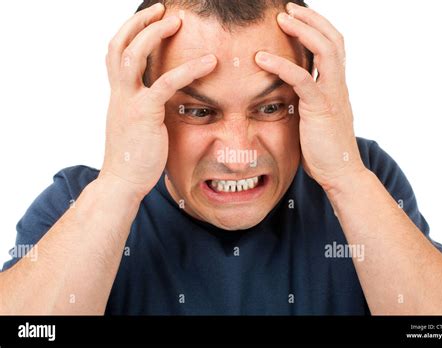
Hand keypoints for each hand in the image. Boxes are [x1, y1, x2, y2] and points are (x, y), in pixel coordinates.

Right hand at [100, 3, 216, 198]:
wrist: (123, 182)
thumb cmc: (135, 158)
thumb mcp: (137, 127)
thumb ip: (147, 109)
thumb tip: (164, 103)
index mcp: (118, 95)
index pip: (116, 53)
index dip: (130, 32)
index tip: (149, 20)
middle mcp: (119, 93)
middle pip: (119, 44)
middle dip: (139, 22)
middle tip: (162, 8)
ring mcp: (129, 101)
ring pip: (133, 54)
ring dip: (154, 33)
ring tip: (176, 20)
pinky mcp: (144, 113)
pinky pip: (166, 83)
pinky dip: (188, 69)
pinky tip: (209, 62)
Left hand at [255, 3, 365, 189]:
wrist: (340, 172)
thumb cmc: (324, 149)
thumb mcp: (315, 118)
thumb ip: (306, 101)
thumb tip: (288, 94)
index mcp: (336, 86)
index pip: (333, 47)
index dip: (317, 28)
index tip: (298, 18)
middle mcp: (337, 85)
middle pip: (333, 39)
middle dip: (311, 20)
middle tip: (289, 8)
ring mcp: (332, 95)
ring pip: (325, 50)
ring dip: (303, 30)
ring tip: (282, 18)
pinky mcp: (320, 108)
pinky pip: (302, 79)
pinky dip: (281, 66)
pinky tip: (261, 58)